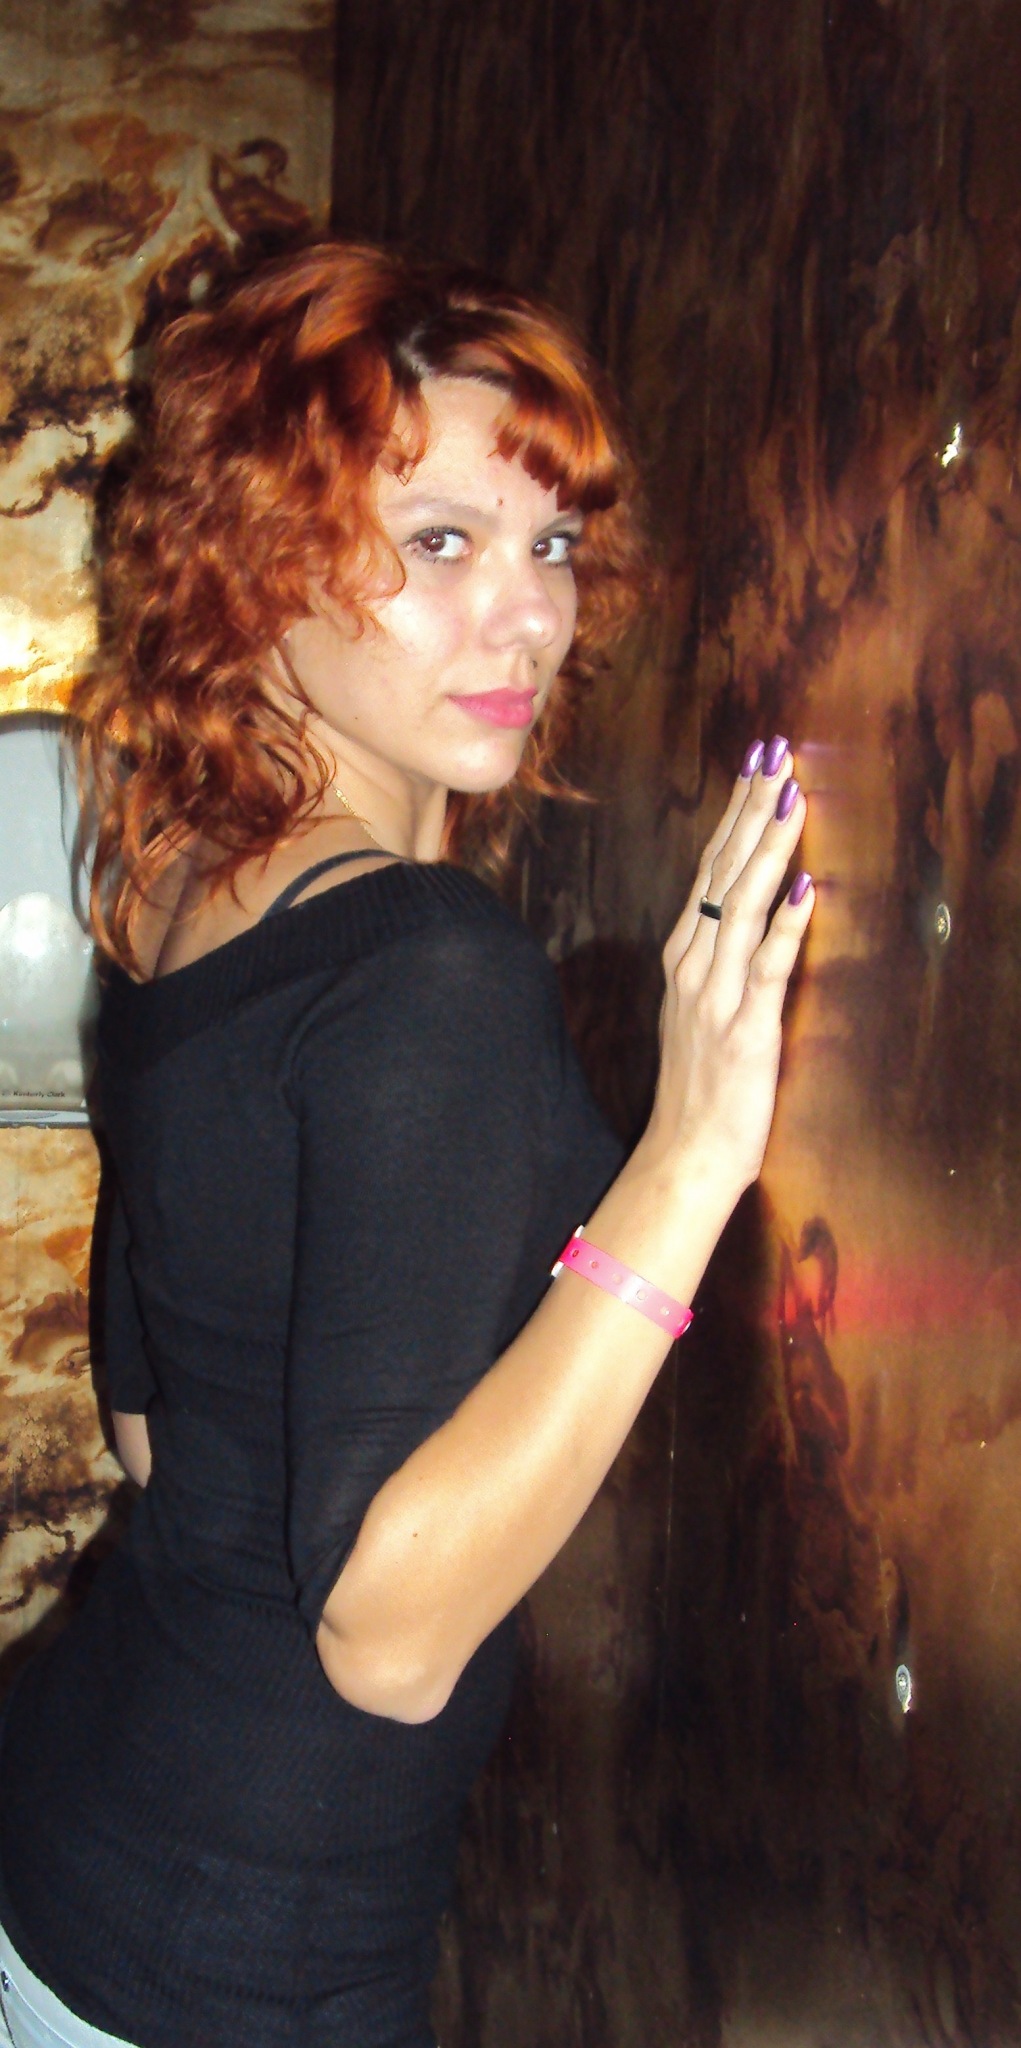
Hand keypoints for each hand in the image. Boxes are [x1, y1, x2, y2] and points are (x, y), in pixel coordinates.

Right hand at [645, 735, 813, 1208]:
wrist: (687, 1153)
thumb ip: (721, 954)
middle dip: (751, 808)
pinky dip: (787, 923)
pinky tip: (808, 886)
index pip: (711, 868)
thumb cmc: (700, 1083)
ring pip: (743, 904)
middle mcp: (694, 964)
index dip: (734, 813)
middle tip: (775, 752)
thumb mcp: (700, 1006)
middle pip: (724, 871)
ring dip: (769, 846)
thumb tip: (757, 906)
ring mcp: (716, 994)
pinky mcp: (745, 1028)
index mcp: (684, 954)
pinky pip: (767, 966)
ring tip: (791, 796)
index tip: (756, 763)